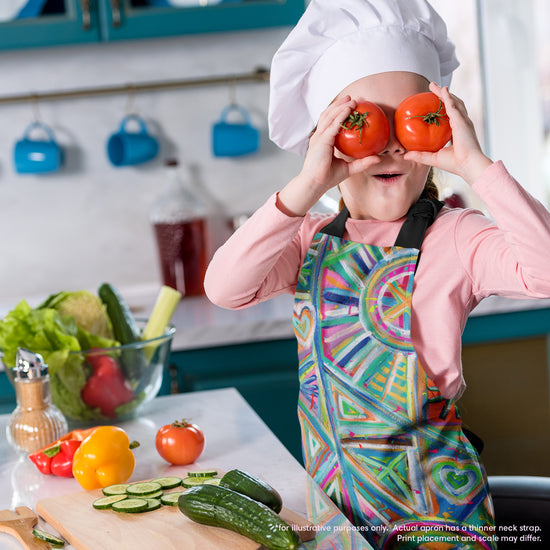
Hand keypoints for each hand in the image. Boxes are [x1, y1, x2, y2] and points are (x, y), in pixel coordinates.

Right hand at [278, 96, 380, 215]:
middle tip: (352, 98)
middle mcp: (319, 137)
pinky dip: (341, 115)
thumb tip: (378, 158)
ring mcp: (319, 137)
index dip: (339, 113)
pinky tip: (349, 109)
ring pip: (329, 116)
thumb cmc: (328, 178)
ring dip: (340, 106)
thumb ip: (362, 163)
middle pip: (328, 115)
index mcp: (322, 142)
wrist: (315, 184)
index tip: (351, 107)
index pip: (330, 123)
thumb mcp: (349, 168)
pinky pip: (333, 124)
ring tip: (351, 100)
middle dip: (339, 105)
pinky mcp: (321, 140)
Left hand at [404, 82, 491, 184]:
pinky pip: (453, 105)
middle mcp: (461, 124)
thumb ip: (419, 155)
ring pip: (453, 102)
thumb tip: (405, 155)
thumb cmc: (454, 164)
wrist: (467, 165)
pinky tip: (442, 90)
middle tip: (433, 88)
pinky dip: (448, 97)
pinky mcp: (461, 121)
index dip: (444, 109)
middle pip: (453, 105)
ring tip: (435, 86)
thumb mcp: (432, 158)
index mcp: (457, 132)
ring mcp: (463, 121)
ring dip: (444, 93)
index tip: (434, 105)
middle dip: (443, 96)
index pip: (450, 117)